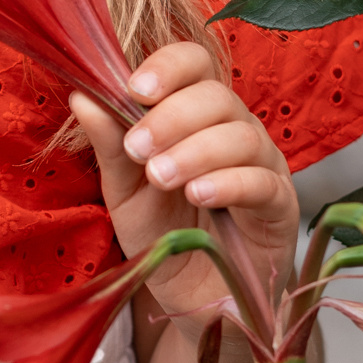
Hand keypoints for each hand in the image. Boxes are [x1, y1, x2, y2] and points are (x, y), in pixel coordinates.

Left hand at [71, 39, 299, 335]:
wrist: (195, 297)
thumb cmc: (164, 234)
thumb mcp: (125, 191)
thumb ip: (109, 146)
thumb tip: (82, 97)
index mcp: (197, 115)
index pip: (195, 65)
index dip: (168, 67)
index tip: (134, 89)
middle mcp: (235, 130)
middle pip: (217, 96)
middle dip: (171, 117)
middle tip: (137, 149)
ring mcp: (263, 165)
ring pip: (241, 135)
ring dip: (195, 150)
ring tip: (160, 176)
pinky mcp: (280, 206)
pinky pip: (263, 182)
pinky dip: (229, 182)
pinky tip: (199, 195)